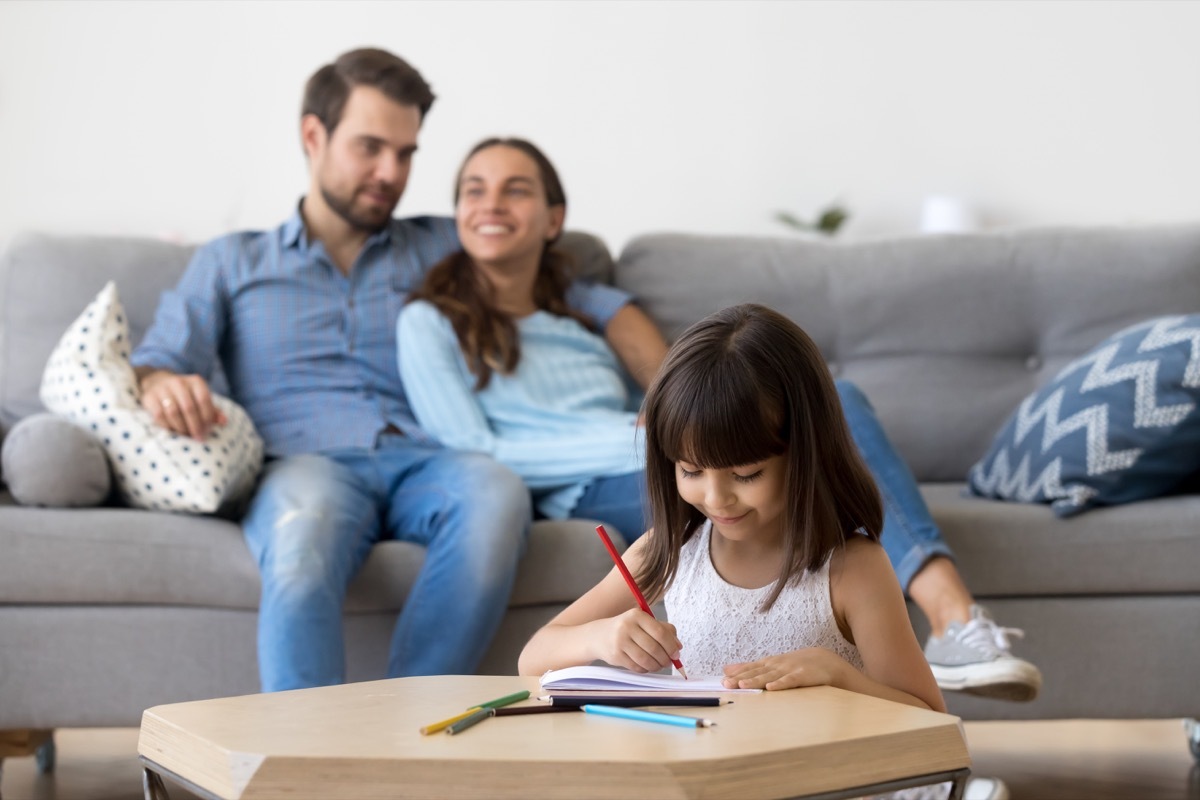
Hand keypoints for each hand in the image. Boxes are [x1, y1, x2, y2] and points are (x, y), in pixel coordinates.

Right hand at [138, 370, 225, 440]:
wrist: (157, 382)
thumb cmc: (185, 395)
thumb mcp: (200, 398)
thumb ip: (212, 410)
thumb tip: (224, 421)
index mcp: (195, 382)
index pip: (204, 400)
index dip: (207, 417)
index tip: (208, 430)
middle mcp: (179, 382)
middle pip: (189, 408)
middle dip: (195, 425)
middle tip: (198, 437)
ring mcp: (162, 388)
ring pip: (173, 412)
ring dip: (181, 427)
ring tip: (186, 435)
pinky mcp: (149, 397)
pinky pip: (159, 415)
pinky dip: (167, 426)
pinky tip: (172, 431)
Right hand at [595, 608, 682, 673]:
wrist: (599, 635)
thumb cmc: (628, 629)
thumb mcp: (644, 622)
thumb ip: (664, 630)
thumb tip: (678, 646)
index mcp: (637, 615)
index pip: (659, 632)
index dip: (671, 645)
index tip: (676, 653)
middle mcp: (627, 626)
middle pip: (653, 647)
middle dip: (665, 658)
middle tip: (669, 662)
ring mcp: (620, 641)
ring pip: (645, 659)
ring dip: (656, 666)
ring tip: (660, 665)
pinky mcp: (616, 655)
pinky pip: (636, 667)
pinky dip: (646, 669)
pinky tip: (647, 666)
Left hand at [721, 647, 846, 690]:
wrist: (825, 661)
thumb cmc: (794, 665)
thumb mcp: (771, 664)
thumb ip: (749, 667)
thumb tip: (726, 669)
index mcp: (768, 664)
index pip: (749, 669)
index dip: (736, 674)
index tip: (722, 680)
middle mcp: (776, 665)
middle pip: (756, 673)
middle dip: (741, 678)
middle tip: (726, 684)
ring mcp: (789, 670)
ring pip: (770, 677)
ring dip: (756, 680)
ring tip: (742, 684)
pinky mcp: (802, 676)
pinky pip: (790, 681)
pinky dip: (781, 684)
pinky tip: (771, 688)